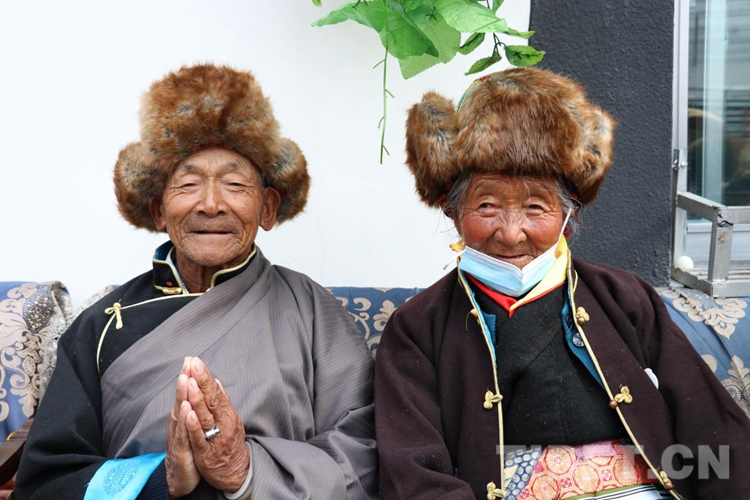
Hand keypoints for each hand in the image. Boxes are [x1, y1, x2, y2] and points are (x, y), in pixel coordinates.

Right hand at [166, 367, 200, 497]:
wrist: (180, 477)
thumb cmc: (188, 448)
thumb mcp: (192, 426)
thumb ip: (195, 407)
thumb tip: (201, 389)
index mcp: (184, 416)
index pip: (187, 393)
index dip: (190, 376)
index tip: (192, 359)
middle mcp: (179, 422)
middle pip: (182, 398)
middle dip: (185, 379)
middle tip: (188, 362)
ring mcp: (179, 435)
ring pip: (181, 412)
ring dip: (182, 395)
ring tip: (185, 379)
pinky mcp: (182, 449)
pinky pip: (184, 434)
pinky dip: (185, 421)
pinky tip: (186, 409)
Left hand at [185, 357, 248, 491]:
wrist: (236, 472)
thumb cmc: (230, 443)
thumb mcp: (230, 420)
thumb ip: (222, 402)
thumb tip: (216, 382)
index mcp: (227, 414)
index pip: (215, 391)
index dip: (205, 376)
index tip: (196, 361)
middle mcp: (223, 423)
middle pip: (212, 399)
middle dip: (202, 381)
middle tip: (194, 363)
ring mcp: (215, 437)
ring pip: (206, 416)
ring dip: (198, 399)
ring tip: (191, 382)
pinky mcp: (206, 453)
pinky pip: (200, 438)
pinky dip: (194, 426)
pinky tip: (188, 414)